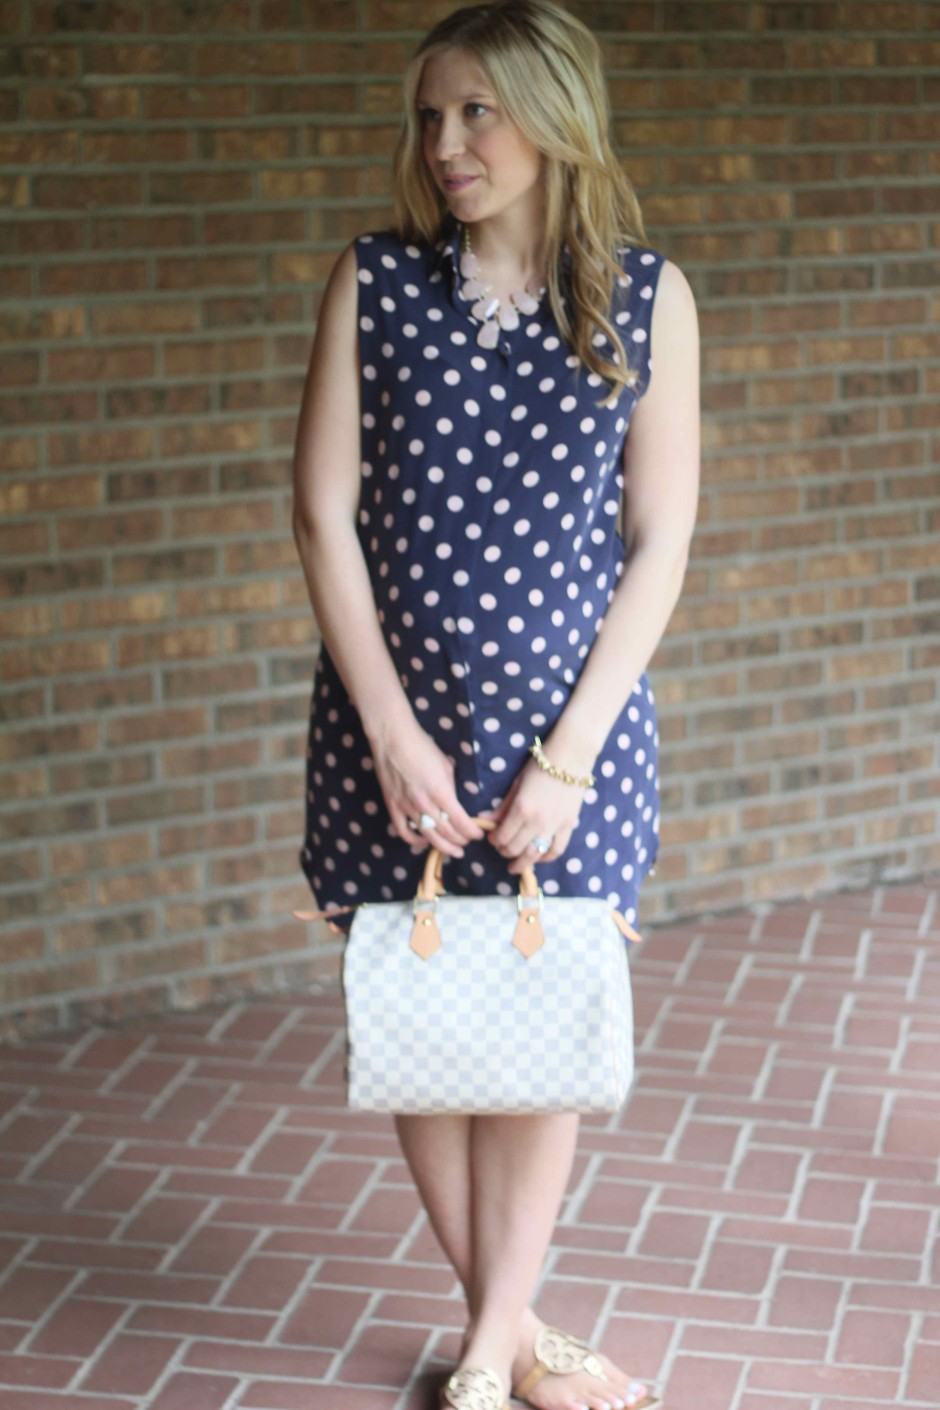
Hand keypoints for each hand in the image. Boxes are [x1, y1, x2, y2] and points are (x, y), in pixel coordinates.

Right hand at [369, 716, 484, 857]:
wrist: (392, 738)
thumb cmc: (422, 747)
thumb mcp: (446, 766)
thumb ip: (451, 788)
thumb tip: (455, 804)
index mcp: (441, 792)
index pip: (461, 822)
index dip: (472, 832)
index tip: (479, 834)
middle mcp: (424, 803)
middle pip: (447, 833)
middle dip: (461, 840)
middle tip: (468, 842)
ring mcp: (407, 807)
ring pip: (428, 836)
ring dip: (444, 847)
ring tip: (454, 851)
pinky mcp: (393, 806)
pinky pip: (404, 832)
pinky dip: (416, 841)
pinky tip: (425, 841)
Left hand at [481, 758, 585, 875]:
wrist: (570, 758)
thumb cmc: (540, 766)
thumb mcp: (516, 784)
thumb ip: (502, 807)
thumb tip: (485, 821)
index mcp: (521, 809)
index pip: (502, 836)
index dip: (494, 840)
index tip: (492, 837)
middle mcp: (537, 821)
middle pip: (515, 848)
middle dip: (504, 851)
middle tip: (501, 848)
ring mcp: (554, 825)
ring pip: (534, 854)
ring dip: (522, 862)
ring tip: (515, 865)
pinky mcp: (568, 826)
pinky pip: (556, 850)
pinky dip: (546, 857)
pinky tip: (538, 858)